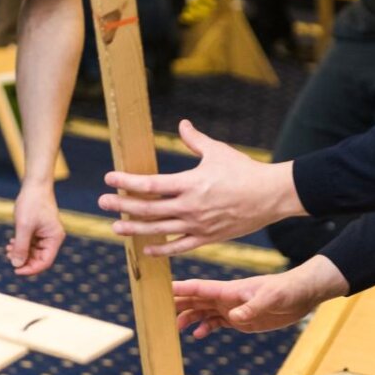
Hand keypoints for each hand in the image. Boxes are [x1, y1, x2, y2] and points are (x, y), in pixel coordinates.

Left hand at [8, 182, 65, 275]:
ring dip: (20, 253)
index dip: (30, 269)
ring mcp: (45, 235)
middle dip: (24, 260)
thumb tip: (16, 265)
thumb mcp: (24, 226)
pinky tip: (11, 243)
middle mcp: (52, 239)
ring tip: (8, 249)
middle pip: (39, 259)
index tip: (15, 270)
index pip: (45, 262)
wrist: (35, 185)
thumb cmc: (32, 203)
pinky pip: (30, 244)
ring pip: (33, 252)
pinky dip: (21, 245)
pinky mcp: (39, 230)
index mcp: (54, 239)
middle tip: (9, 256)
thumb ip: (21, 247)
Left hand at [100, 119, 300, 255]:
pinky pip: (179, 247)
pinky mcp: (207, 238)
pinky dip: (162, 250)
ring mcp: (198, 225)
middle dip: (122, 206)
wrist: (271, 195)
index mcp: (190, 183)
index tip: (109, 179)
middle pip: (148, 209)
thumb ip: (195, 140)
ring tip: (116, 228)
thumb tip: (182, 125)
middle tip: (103, 203)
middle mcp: (190, 207)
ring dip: (135, 229)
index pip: (150, 185)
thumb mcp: (218, 151)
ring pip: (159, 231)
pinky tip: (147, 250)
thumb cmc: (244, 171)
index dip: (127, 183)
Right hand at [173, 256, 347, 337]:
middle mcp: (227, 298)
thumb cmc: (288, 290)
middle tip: (158, 312)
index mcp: (231, 290)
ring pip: (203, 312)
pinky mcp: (241, 319)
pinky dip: (205, 328)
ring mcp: (232, 308)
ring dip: (189, 318)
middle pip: (196, 301)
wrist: (303, 294)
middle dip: (178, 304)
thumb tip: (232, 316)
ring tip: (175, 328)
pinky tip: (197, 336)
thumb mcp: (272, 298)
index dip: (181, 289)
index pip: (200, 288)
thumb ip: (252, 307)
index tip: (162, 290)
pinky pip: (217, 323)